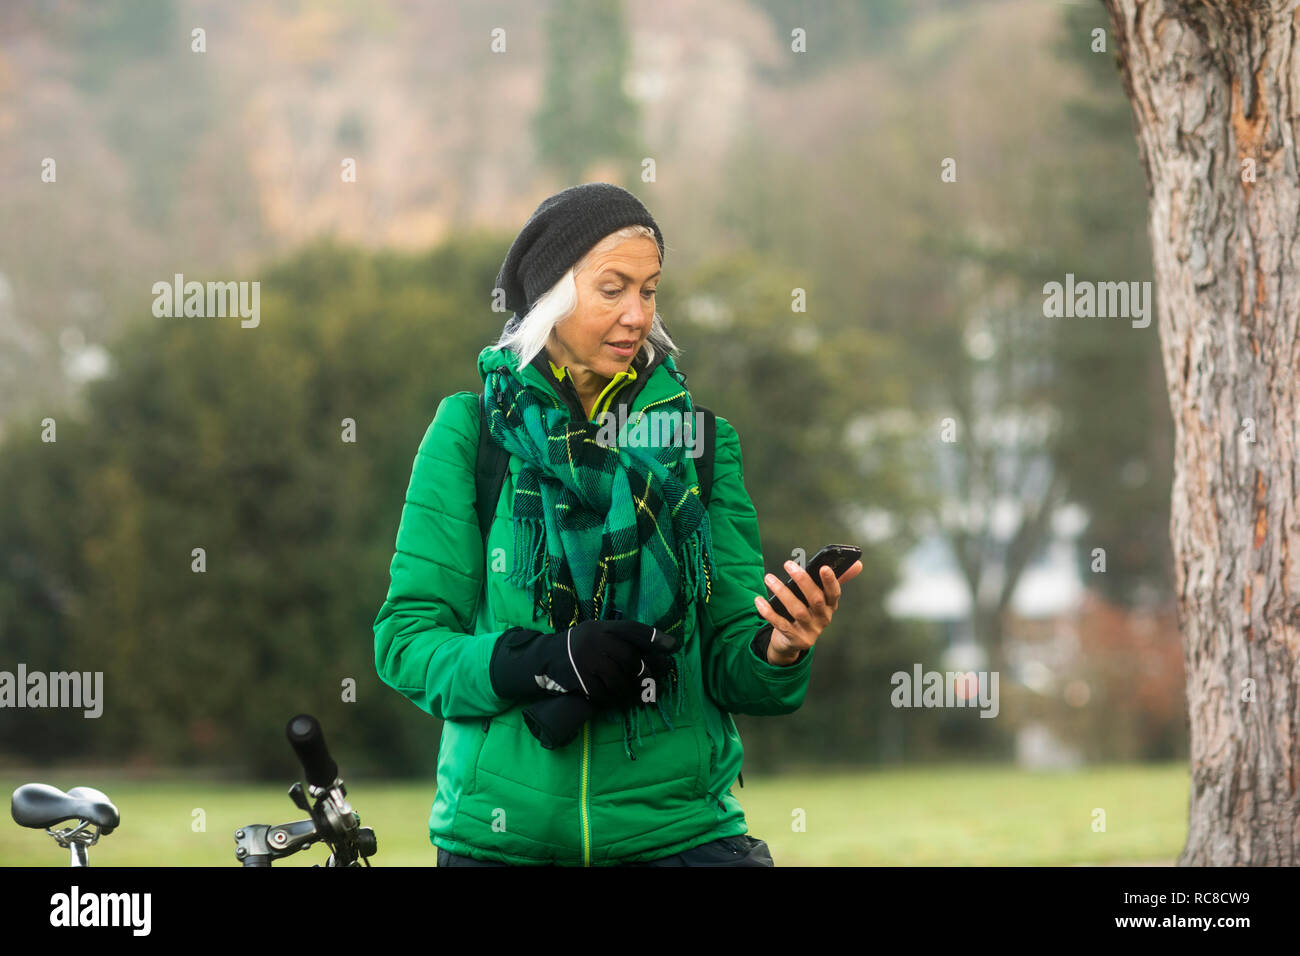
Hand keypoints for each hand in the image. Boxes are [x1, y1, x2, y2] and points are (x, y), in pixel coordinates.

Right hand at [490, 620, 678, 709]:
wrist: (544, 659)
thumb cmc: (578, 648)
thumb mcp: (596, 635)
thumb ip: (619, 640)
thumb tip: (654, 654)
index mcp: (601, 627)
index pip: (632, 629)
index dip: (654, 637)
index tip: (673, 647)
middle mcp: (595, 639)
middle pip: (630, 659)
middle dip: (644, 673)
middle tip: (651, 683)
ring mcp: (587, 659)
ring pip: (619, 680)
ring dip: (628, 691)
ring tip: (632, 695)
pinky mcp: (580, 679)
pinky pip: (604, 694)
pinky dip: (611, 700)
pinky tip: (613, 701)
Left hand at [753, 559, 862, 664]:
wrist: (791, 642)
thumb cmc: (807, 612)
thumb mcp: (820, 598)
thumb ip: (836, 580)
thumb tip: (858, 564)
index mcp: (830, 607)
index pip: (834, 593)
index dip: (830, 581)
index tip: (824, 566)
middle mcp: (823, 619)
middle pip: (815, 600)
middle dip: (803, 581)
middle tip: (788, 564)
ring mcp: (809, 631)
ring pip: (797, 610)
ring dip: (782, 592)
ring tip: (769, 578)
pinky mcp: (794, 639)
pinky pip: (780, 624)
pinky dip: (768, 612)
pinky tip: (759, 600)